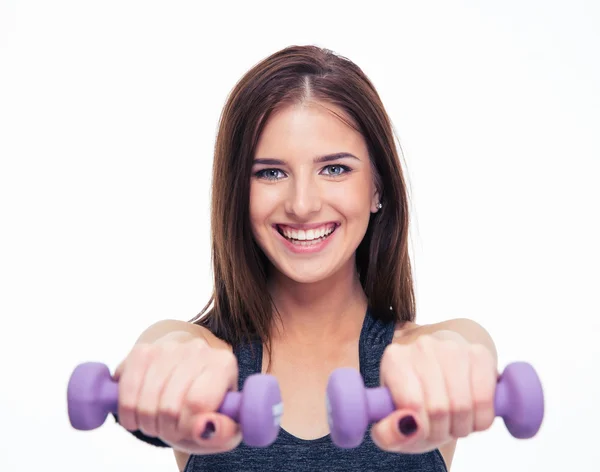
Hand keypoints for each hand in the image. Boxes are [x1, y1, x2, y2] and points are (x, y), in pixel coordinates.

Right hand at [113, 333, 241, 453]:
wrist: (185, 375)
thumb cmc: (205, 405)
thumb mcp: (223, 425)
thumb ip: (224, 432)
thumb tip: (207, 428)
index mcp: (223, 364)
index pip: (197, 403)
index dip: (187, 428)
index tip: (188, 431)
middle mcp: (197, 349)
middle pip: (169, 407)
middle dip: (166, 429)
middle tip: (171, 428)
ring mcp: (168, 347)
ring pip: (145, 402)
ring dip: (147, 423)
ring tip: (158, 421)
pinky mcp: (142, 351)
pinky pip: (126, 390)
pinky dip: (128, 411)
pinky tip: (138, 413)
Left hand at [370, 331, 496, 453]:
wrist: (443, 379)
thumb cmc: (415, 404)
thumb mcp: (393, 424)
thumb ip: (387, 434)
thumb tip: (406, 425)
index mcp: (395, 359)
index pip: (411, 404)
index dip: (420, 429)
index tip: (420, 429)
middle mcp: (422, 346)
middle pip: (438, 408)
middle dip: (441, 431)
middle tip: (438, 428)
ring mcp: (453, 347)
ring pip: (463, 406)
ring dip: (461, 427)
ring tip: (453, 422)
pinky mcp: (480, 354)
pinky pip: (485, 399)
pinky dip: (481, 419)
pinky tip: (472, 415)